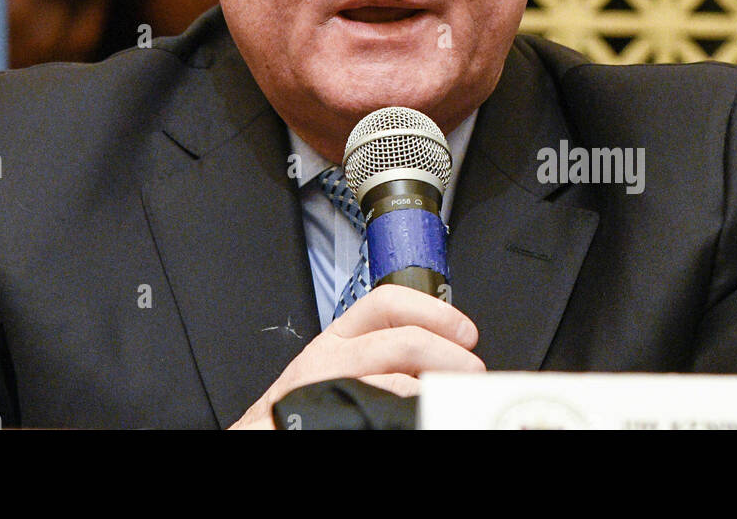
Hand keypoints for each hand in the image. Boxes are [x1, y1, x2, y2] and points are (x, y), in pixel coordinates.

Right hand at [228, 285, 483, 429]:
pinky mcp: (329, 415)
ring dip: (435, 387)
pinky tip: (418, 416)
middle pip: (402, 340)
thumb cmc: (306, 404)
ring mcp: (330, 387)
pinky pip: (379, 410)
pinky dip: (406, 412)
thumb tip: (441, 353)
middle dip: (447, 353)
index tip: (465, 331)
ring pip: (395, 378)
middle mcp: (332, 357)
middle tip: (471, 371)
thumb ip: (382, 352)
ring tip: (454, 397)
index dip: (434, 312)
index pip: (388, 303)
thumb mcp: (340, 365)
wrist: (265, 434)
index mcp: (338, 336)